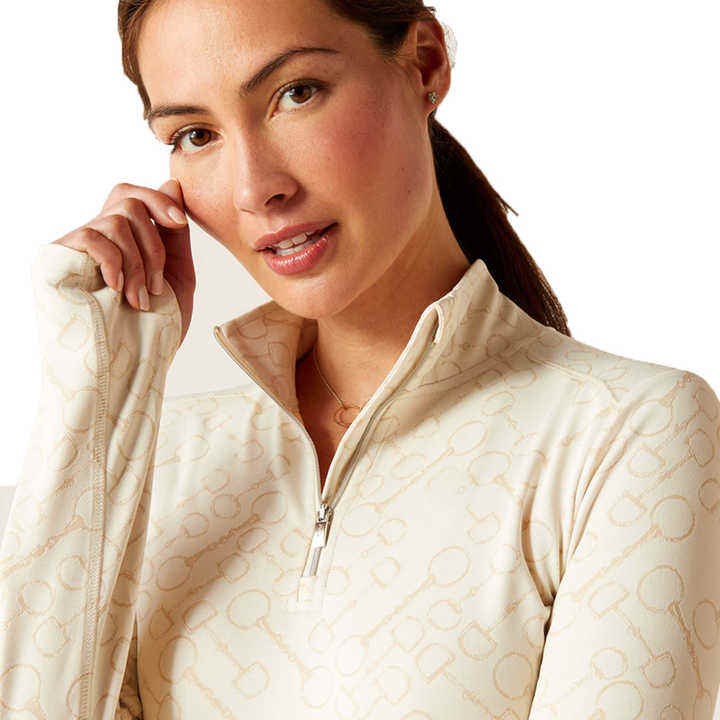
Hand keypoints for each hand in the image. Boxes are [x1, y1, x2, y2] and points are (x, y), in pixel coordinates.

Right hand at [52, 178, 195, 345]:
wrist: (130, 370)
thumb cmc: (154, 330)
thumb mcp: (177, 277)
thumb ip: (175, 235)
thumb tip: (173, 183)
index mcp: (125, 242)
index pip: (135, 196)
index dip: (159, 200)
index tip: (180, 223)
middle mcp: (98, 239)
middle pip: (128, 198)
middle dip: (154, 242)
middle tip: (157, 284)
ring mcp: (77, 249)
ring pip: (116, 220)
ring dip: (139, 264)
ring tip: (139, 300)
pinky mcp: (57, 260)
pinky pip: (92, 236)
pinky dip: (114, 261)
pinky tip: (116, 289)